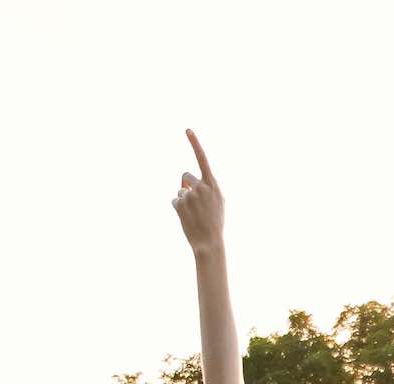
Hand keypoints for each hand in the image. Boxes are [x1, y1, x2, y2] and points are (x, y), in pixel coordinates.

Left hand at [172, 129, 223, 253]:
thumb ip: (207, 187)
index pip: (202, 158)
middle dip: (185, 184)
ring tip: (193, 214)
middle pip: (185, 176)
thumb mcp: (218, 201)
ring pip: (180, 191)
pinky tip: (187, 218)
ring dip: (184, 200)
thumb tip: (187, 181)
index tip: (187, 130)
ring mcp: (189, 195)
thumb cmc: (215, 222)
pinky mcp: (179, 205)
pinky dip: (178, 209)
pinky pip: (174, 201)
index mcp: (212, 183)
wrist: (209, 242)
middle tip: (192, 199)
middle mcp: (200, 186)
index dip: (194, 143)